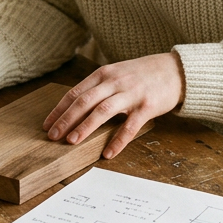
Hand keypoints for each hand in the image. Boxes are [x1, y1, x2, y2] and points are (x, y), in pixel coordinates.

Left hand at [42, 52, 183, 159]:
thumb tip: (75, 106)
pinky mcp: (147, 106)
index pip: (75, 92)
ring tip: (71, 142)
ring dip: (85, 127)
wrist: (175, 70)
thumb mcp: (117, 73)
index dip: (59, 109)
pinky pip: (130, 126)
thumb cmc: (143, 74)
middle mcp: (115, 82)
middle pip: (84, 101)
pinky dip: (118, 140)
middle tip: (52, 136)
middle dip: (66, 119)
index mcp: (104, 74)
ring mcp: (131, 93)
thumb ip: (99, 86)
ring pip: (102, 110)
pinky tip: (108, 152)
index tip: (47, 124)